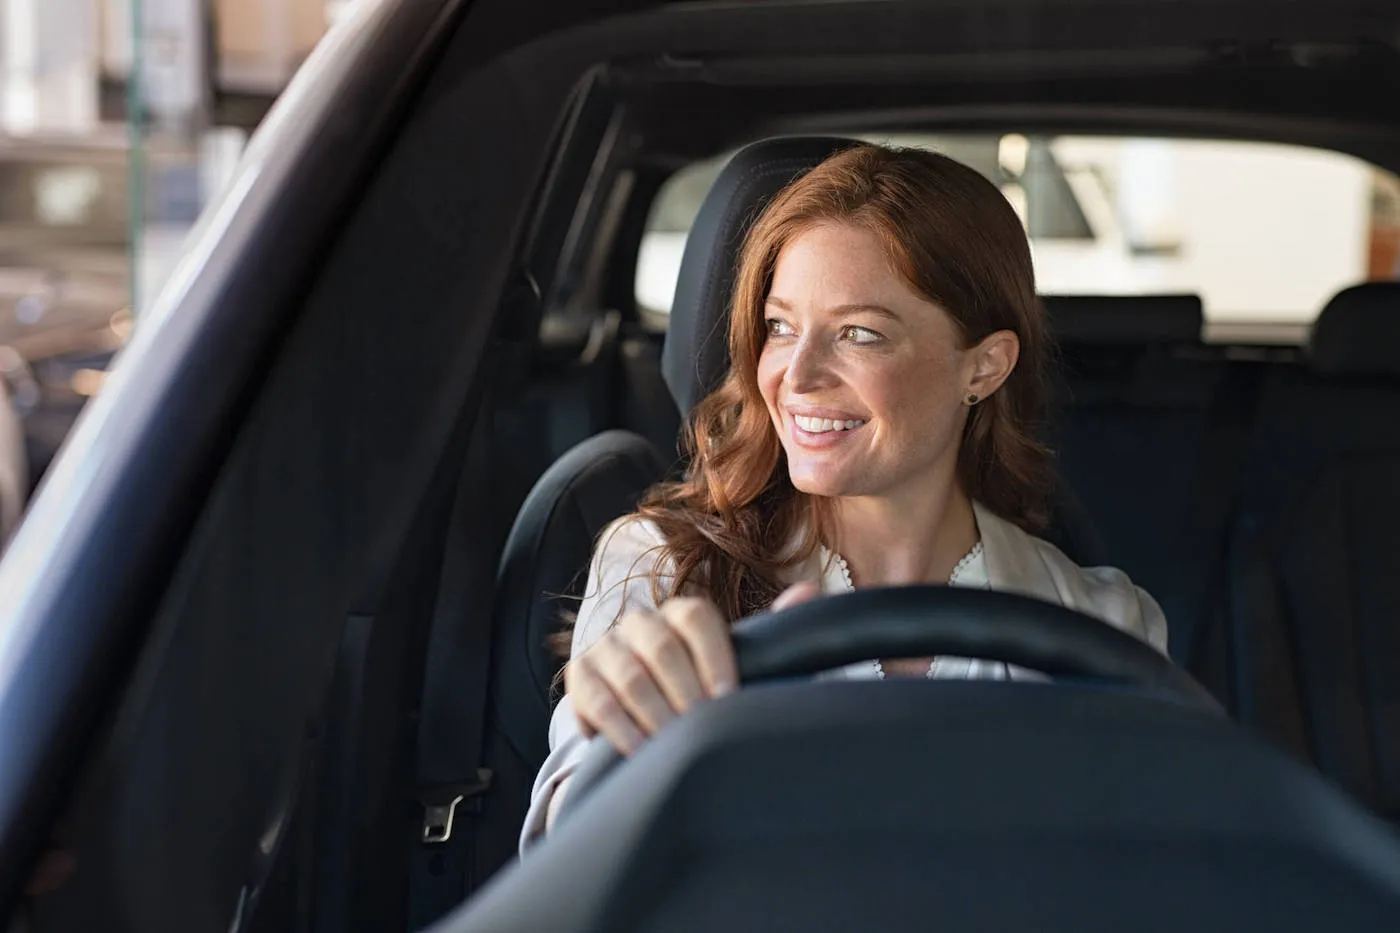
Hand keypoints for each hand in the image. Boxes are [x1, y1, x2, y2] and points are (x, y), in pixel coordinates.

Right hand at [566, 582, 821, 754]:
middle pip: (660, 645)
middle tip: (702, 727)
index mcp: (681, 615)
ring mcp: (607, 649)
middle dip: (685, 691)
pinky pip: (597, 701)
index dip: (713, 656)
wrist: (645, 719)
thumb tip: (810, 591)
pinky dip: (621, 728)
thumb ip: (769, 635)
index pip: (695, 618)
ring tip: (674, 743)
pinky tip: (641, 750)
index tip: (728, 696)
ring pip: (629, 675)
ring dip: (655, 714)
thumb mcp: (736, 668)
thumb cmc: (700, 693)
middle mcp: (640, 624)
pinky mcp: (580, 679)